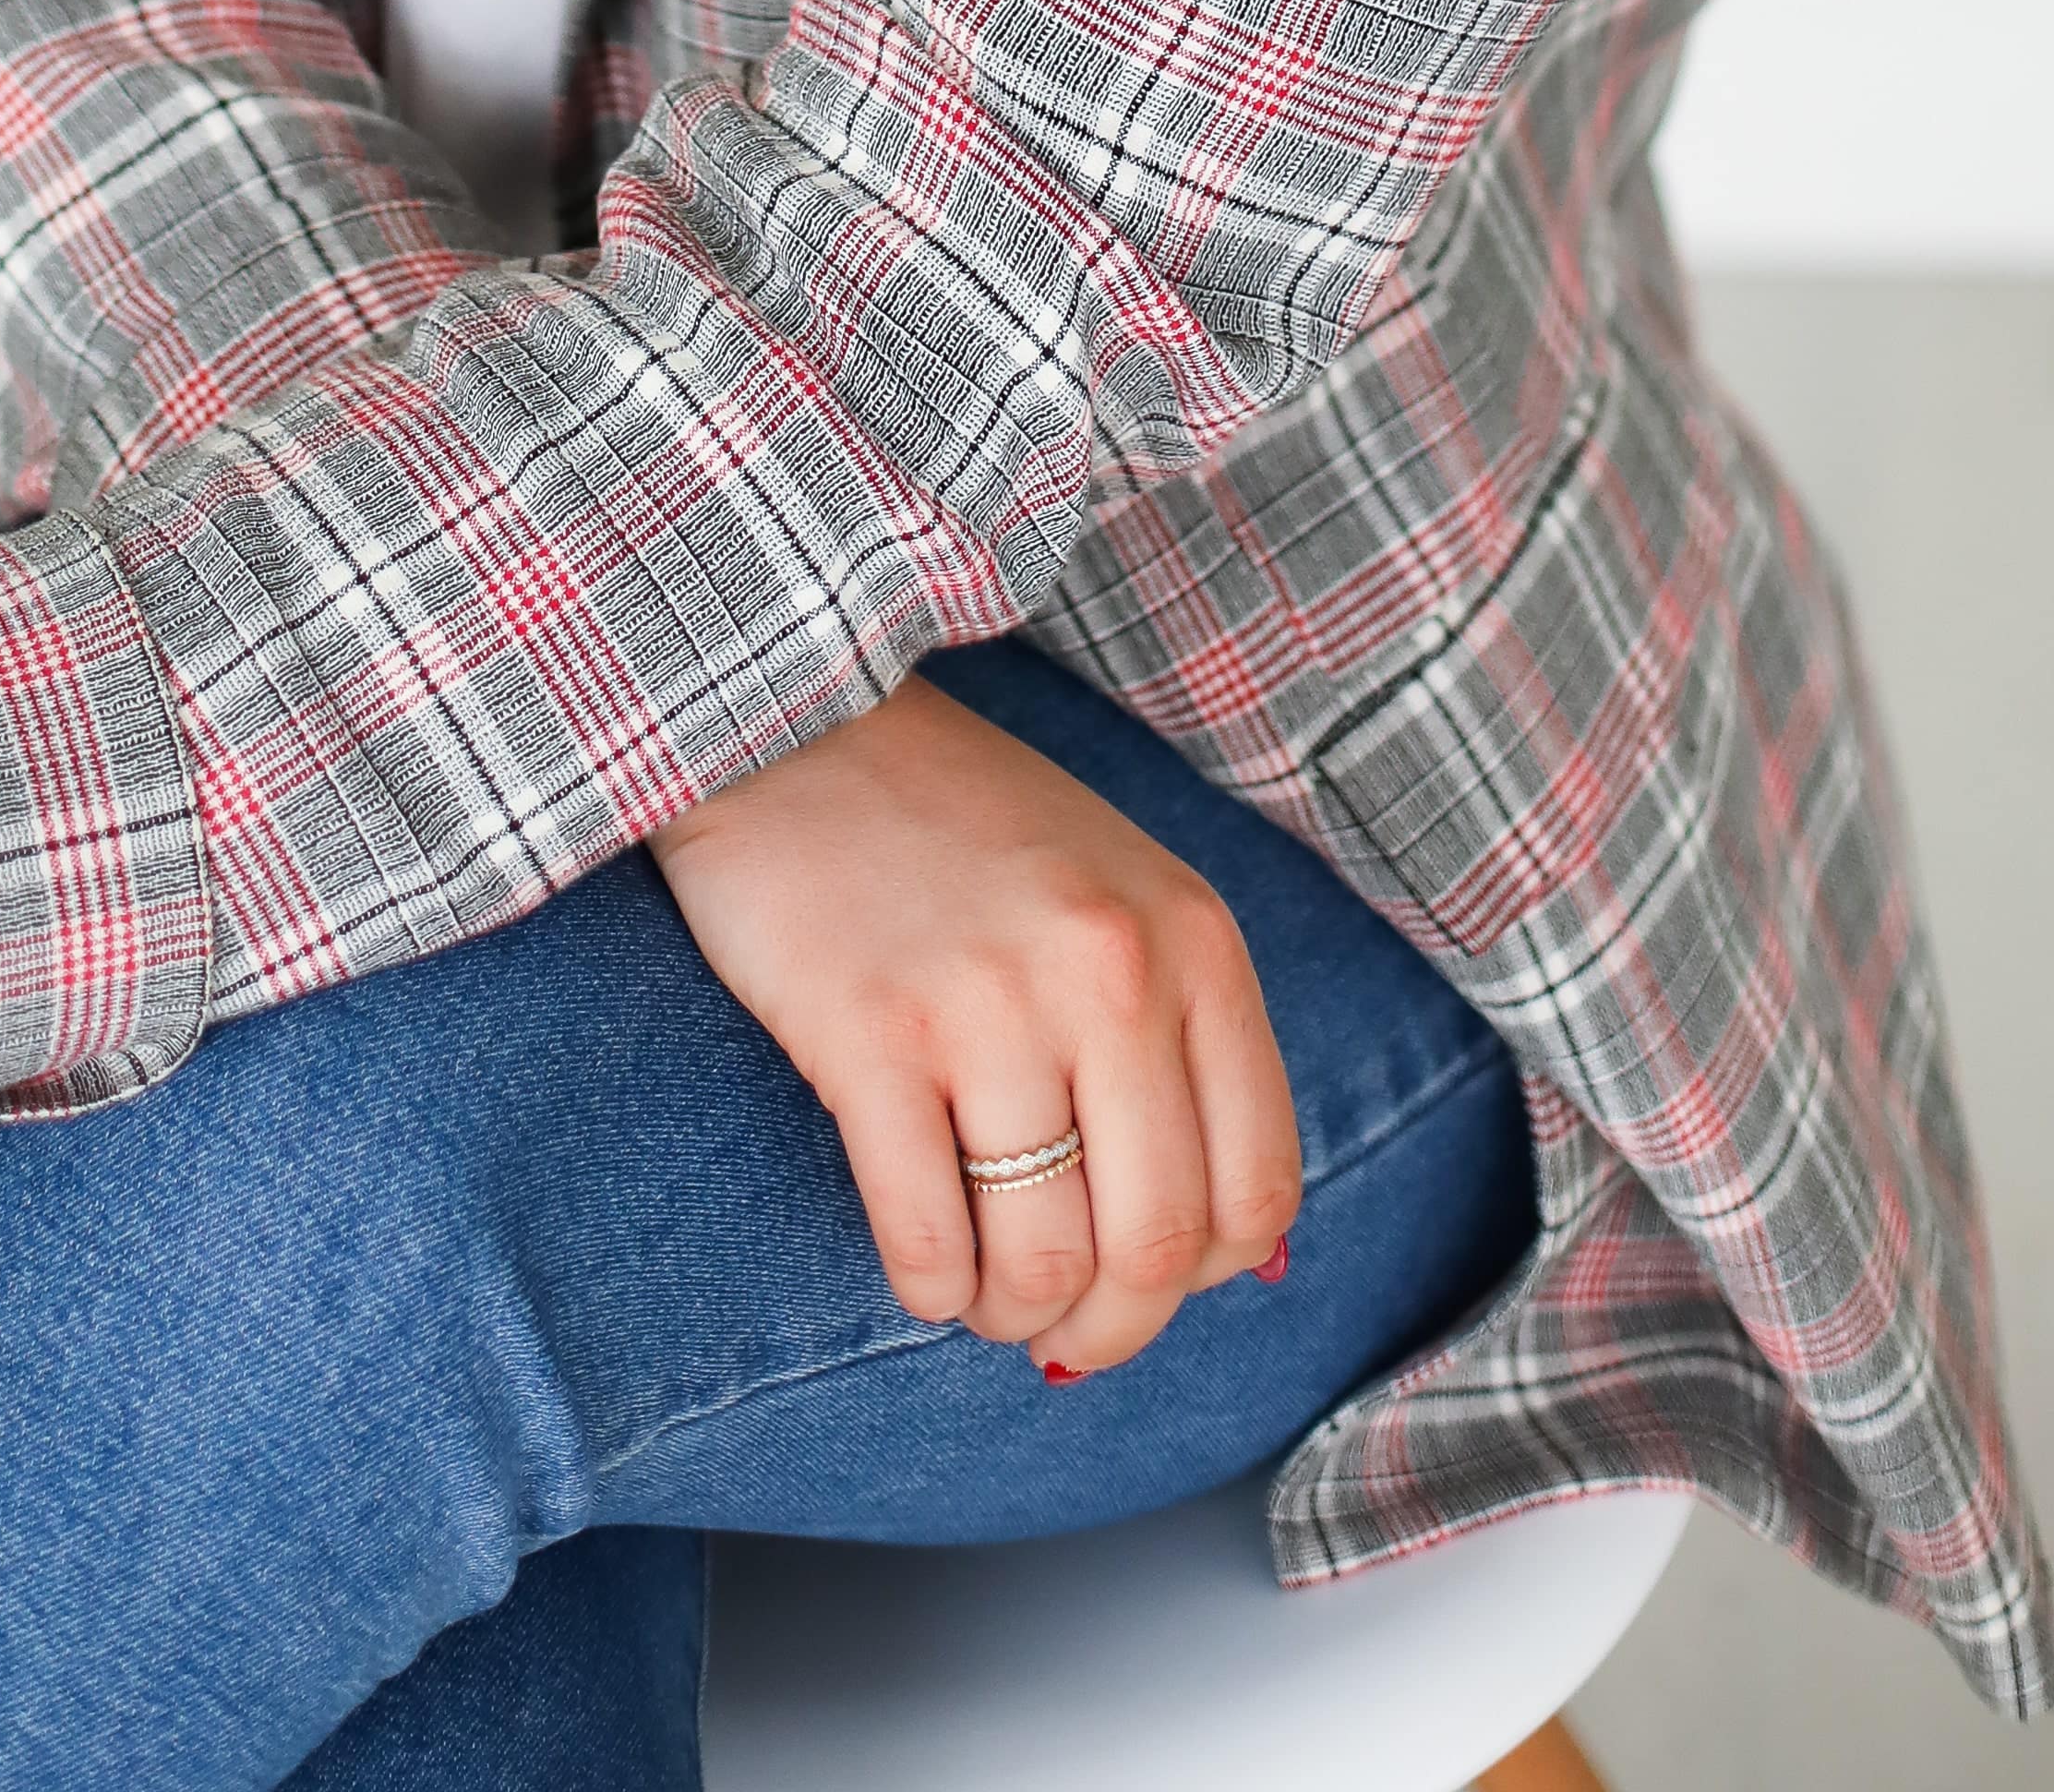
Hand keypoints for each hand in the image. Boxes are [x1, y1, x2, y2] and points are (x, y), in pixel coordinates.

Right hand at [652, 676, 1300, 1379]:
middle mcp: (1110, 971)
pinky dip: (932, 1291)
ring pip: (1043, 1262)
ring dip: (1012, 1316)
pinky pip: (928, 1241)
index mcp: (1192, 940)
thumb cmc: (965, 826)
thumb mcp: (1120, 895)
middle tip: (1060, 1335)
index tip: (1143, 1280)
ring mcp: (991, 1003)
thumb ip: (1181, 1040)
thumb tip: (1226, 1259)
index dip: (1207, 1279)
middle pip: (1157, 1248)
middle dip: (1110, 1329)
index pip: (1257, 1188)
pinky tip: (923, 1265)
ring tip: (982, 1290)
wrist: (796, 718)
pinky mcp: (871, 1035)